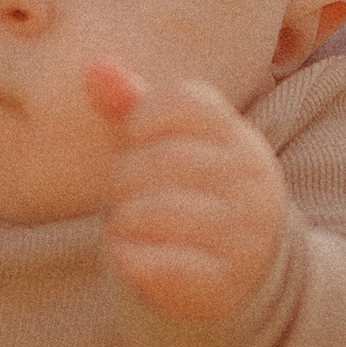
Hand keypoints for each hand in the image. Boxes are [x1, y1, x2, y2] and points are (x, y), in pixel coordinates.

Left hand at [84, 62, 287, 323]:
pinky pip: (150, 260)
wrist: (243, 277)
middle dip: (122, 179)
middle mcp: (250, 181)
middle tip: (126, 197)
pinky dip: (128, 257)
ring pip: (150, 210)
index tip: (137, 140)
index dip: (144, 117)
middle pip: (159, 158)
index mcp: (238, 138)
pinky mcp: (222, 281)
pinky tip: (137, 257)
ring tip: (133, 227)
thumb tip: (95, 65)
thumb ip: (131, 106)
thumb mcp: (165, 146)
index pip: (186, 101)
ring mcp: (243, 232)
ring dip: (123, 221)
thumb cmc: (190, 198)